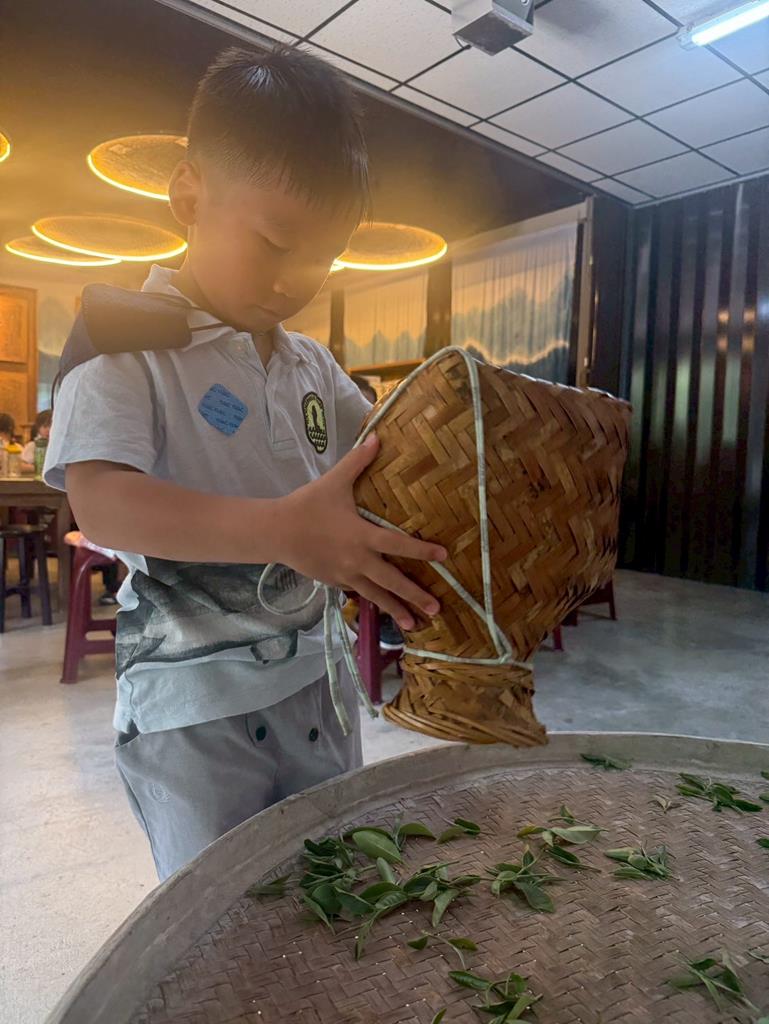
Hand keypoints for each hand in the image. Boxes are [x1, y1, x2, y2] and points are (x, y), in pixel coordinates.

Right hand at [277, 433, 445, 629]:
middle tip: (437, 610)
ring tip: (414, 625)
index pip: (398, 544)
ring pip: (376, 596)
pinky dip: (373, 602)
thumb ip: (358, 461)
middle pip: (392, 581)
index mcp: (362, 535)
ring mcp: (345, 575)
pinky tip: (384, 610)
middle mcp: (358, 560)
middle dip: (415, 596)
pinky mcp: (335, 582)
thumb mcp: (334, 481)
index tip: (443, 557)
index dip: (422, 551)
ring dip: (396, 611)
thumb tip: (378, 436)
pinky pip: (359, 594)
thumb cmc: (307, 505)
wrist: (276, 532)